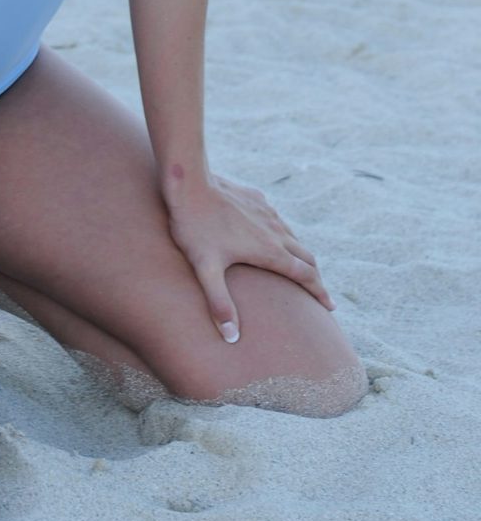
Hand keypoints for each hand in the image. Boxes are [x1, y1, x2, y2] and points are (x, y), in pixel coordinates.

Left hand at [162, 171, 336, 342]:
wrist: (189, 183)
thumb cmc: (195, 227)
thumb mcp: (205, 268)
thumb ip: (219, 303)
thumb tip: (232, 338)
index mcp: (269, 250)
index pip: (305, 275)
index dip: (320, 293)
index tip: (330, 307)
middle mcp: (275, 230)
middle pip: (306, 256)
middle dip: (314, 275)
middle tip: (318, 291)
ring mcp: (266, 211)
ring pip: (292, 236)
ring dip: (299, 253)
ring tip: (297, 266)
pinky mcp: (256, 198)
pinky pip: (275, 218)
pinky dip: (282, 233)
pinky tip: (272, 234)